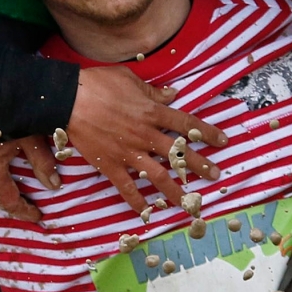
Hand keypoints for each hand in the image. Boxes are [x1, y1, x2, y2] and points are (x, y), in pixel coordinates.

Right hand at [67, 67, 228, 214]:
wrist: (68, 98)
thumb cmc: (98, 83)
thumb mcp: (130, 79)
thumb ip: (152, 91)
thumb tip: (172, 93)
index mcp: (152, 112)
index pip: (187, 125)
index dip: (207, 133)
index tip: (223, 141)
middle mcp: (145, 135)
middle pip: (179, 153)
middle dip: (199, 165)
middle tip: (215, 175)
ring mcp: (128, 152)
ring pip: (157, 175)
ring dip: (175, 189)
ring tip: (190, 202)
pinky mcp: (110, 164)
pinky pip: (126, 186)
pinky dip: (136, 201)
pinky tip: (146, 212)